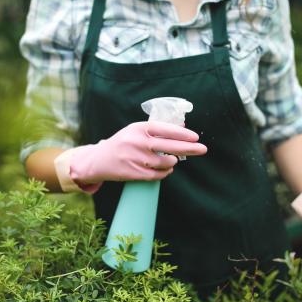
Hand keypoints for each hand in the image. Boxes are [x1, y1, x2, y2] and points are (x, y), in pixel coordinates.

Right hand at [69, 121, 206, 184]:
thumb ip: (157, 129)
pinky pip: (156, 175)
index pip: (164, 129)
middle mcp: (136, 142)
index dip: (182, 134)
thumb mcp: (136, 130)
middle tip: (203, 149)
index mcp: (138, 128)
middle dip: (189, 148)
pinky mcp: (133, 173)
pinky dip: (165, 173)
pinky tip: (166, 170)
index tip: (195, 137)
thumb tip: (183, 127)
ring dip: (173, 162)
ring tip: (173, 160)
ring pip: (164, 163)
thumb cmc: (123, 142)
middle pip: (169, 146)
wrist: (99, 160)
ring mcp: (134, 158)